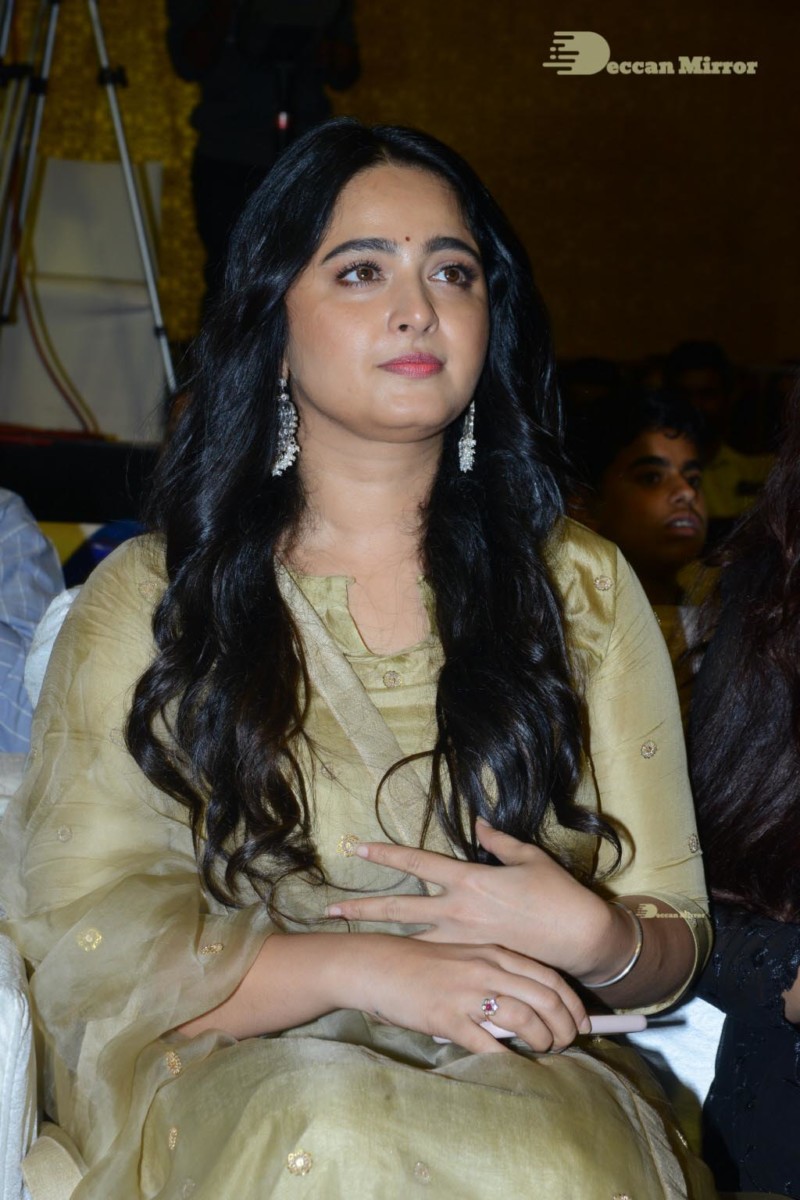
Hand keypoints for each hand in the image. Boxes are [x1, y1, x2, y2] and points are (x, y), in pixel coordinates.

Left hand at [325, 819, 615, 980]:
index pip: (417, 863)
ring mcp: (462, 938)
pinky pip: (435, 955)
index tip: (358, 848)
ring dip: (379, 934)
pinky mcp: (473, 958)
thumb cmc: (556, 893)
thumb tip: (478, 822)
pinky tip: (394, 961)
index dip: (386, 854)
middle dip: (363, 906)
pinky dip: (412, 956)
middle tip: (329, 907)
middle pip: (399, 908)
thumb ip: (499, 841)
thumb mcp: (528, 858)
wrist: (578, 938)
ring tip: (351, 936)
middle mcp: (457, 910)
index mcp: (469, 880)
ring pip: (410, 936)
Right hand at [342, 935, 589, 1054]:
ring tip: (544, 1051)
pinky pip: (488, 1044)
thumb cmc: (422, 963)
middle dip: (565, 1027)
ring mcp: (468, 993)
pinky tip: (513, 1066)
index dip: (572, 1003)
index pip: (548, 977)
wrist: (378, 965)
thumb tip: (528, 1004)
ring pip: (525, 1020)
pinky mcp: (448, 1017)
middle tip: (567, 1042)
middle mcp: (487, 969)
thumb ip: (496, 973)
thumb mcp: (466, 956)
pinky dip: (506, 1058)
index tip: (583, 1021)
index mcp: (494, 952)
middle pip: (545, 1000)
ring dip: (543, 1041)